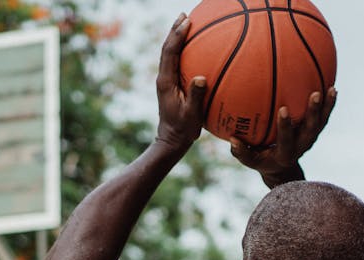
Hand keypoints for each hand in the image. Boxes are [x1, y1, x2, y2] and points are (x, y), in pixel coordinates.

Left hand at [155, 14, 206, 155]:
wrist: (171, 140)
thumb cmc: (182, 130)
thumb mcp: (192, 115)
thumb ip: (195, 97)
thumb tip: (200, 78)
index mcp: (166, 82)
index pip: (169, 53)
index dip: (177, 35)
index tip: (187, 22)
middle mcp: (163, 78)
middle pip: (167, 48)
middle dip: (175, 30)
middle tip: (184, 14)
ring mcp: (166, 81)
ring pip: (170, 54)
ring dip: (176, 37)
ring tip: (186, 22)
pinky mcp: (171, 84)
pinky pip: (176, 61)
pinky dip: (182, 49)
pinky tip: (193, 46)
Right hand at [230, 87, 336, 186]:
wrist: (282, 169)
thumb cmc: (262, 161)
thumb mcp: (250, 160)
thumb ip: (241, 152)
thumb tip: (232, 140)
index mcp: (285, 154)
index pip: (286, 140)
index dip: (286, 126)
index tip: (283, 109)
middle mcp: (301, 147)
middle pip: (310, 130)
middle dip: (313, 113)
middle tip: (315, 94)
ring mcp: (309, 139)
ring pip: (321, 123)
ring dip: (327, 107)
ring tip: (331, 89)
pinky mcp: (314, 132)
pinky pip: (324, 117)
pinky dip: (329, 104)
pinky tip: (332, 87)